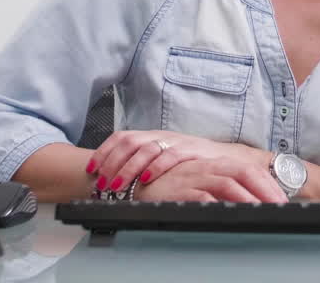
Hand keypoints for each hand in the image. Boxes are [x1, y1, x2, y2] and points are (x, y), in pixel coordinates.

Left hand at [87, 130, 262, 194]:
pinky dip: (154, 167)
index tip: (91, 169)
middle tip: (100, 182)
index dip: (104, 151)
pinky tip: (145, 179)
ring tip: (116, 185)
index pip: (121, 137)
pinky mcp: (191, 150)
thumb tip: (114, 179)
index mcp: (152, 136)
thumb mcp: (165, 159)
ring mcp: (176, 141)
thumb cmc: (193, 162)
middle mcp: (161, 135)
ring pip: (145, 149)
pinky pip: (169, 156)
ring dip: (127, 168)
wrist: (228, 159)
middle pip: (129, 142)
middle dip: (110, 162)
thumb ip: (144, 163)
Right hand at [133, 157, 287, 203]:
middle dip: (266, 189)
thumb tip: (250, 203)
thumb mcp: (200, 183)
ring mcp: (194, 177)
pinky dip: (222, 205)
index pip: (248, 170)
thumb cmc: (170, 186)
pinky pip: (206, 196)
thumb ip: (222, 190)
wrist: (135, 184)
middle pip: (244, 172)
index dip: (268, 184)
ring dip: (250, 198)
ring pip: (229, 183)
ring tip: (264, 212)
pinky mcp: (181, 190)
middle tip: (281, 207)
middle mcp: (207, 167)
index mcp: (214, 164)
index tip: (282, 200)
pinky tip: (234, 215)